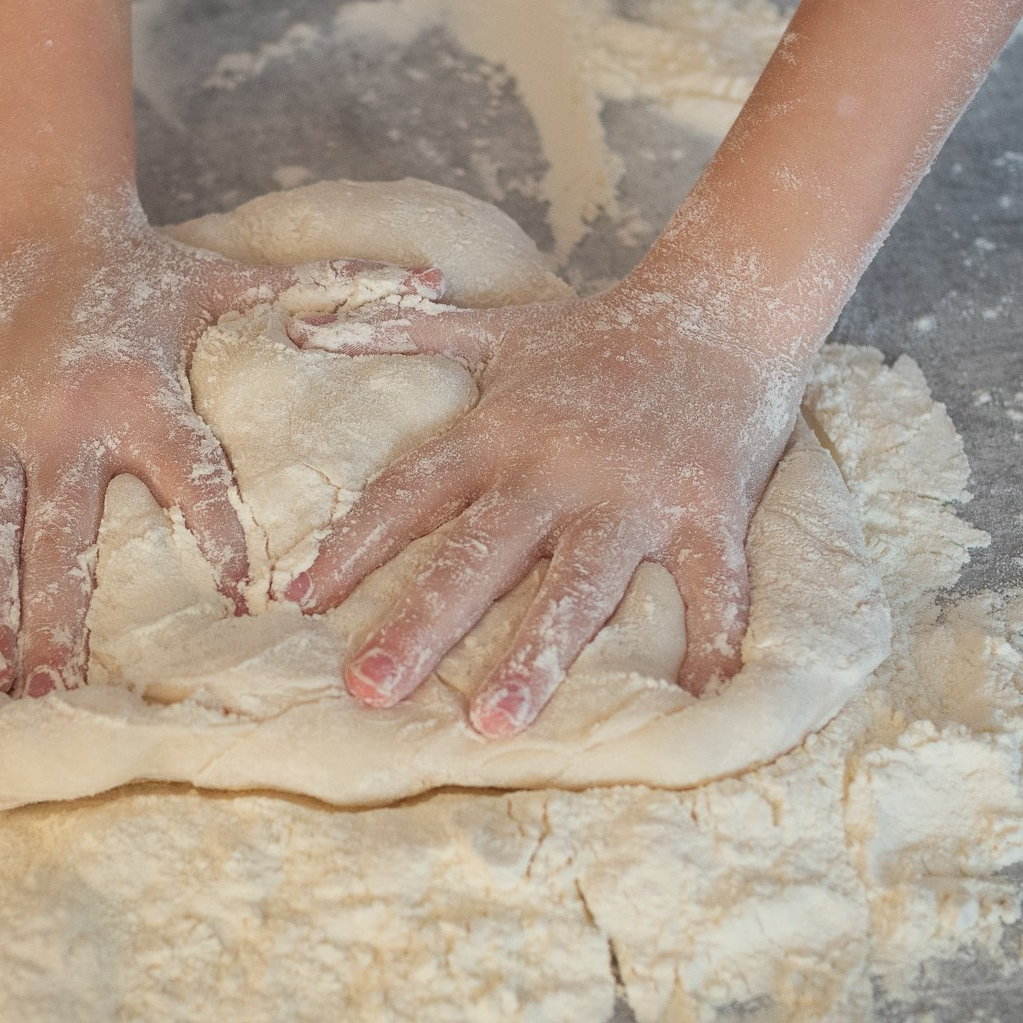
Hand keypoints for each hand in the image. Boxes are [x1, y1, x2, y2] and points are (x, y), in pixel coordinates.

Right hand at [0, 203, 441, 696]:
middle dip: (59, 614)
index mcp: (144, 394)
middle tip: (56, 693)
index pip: (189, 472)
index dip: (214, 532)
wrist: (38, 213)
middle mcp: (65, 417)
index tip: (238, 602)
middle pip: (64, 530)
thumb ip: (329, 292)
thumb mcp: (234, 281)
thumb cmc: (145, 269)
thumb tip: (438, 282)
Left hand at [284, 273, 810, 735]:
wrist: (724, 299)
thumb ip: (398, 333)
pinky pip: (712, 585)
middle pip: (479, 554)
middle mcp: (558, 467)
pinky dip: (712, 643)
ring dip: (536, 656)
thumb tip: (299, 328)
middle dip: (421, 623)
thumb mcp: (494, 329)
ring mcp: (635, 493)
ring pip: (579, 586)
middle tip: (366, 690)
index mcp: (501, 430)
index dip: (354, 545)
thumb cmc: (599, 332)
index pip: (410, 492)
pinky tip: (691, 705)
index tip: (300, 599)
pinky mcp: (710, 506)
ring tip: (492, 724)